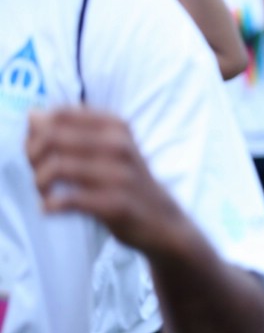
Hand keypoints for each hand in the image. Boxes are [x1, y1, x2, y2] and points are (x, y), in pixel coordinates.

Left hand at [25, 108, 182, 252]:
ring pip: (57, 168)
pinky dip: (50, 204)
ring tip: (44, 192)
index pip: (60, 115)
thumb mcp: (108, 147)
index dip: (37, 133)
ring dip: (40, 182)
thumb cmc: (125, 180)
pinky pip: (68, 200)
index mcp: (116, 126)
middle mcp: (120, 145)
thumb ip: (71, 130)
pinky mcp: (115, 204)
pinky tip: (50, 207)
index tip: (39, 151)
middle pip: (52, 138)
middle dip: (34, 156)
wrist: (161, 218)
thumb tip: (33, 114)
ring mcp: (119, 175)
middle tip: (37, 172)